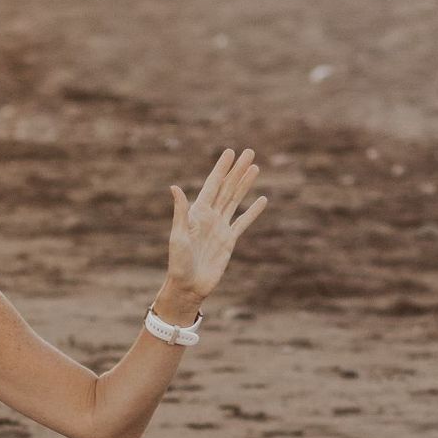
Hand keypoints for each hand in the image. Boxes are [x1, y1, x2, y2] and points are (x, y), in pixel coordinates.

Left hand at [159, 149, 267, 312]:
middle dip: (238, 170)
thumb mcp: (178, 235)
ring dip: (246, 184)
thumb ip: (181, 211)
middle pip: (228, 187)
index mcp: (197, 212)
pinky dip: (253, 211)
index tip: (230, 152)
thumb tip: (174, 187)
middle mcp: (210, 215)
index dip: (222, 168)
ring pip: (236, 200)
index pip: (213, 184)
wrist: (189, 286)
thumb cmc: (178, 262)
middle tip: (250, 152)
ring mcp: (221, 227)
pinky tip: (262, 200)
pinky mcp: (230, 240)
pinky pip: (243, 222)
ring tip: (256, 168)